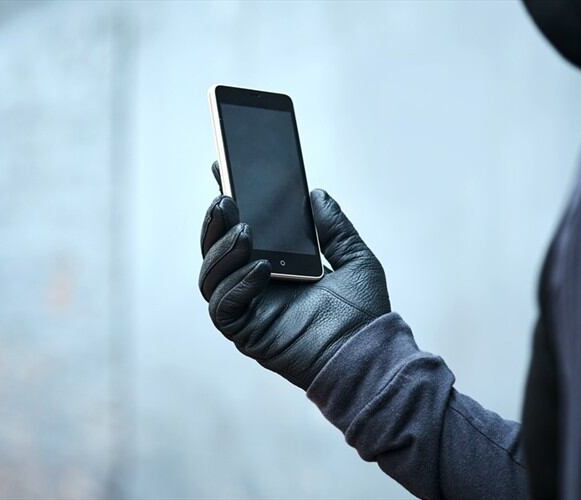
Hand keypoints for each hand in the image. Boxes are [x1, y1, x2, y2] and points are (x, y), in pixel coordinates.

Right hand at [198, 162, 390, 389]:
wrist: (369, 350)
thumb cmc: (363, 313)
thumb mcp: (354, 257)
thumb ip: (334, 227)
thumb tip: (317, 193)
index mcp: (274, 268)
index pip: (239, 232)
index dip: (226, 205)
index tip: (221, 170)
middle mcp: (254, 287)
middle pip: (216, 252)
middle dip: (215, 224)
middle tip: (225, 199)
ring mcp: (248, 310)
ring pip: (211, 277)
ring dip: (223, 250)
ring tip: (245, 230)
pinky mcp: (246, 333)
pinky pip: (223, 306)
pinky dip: (237, 283)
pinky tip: (260, 267)